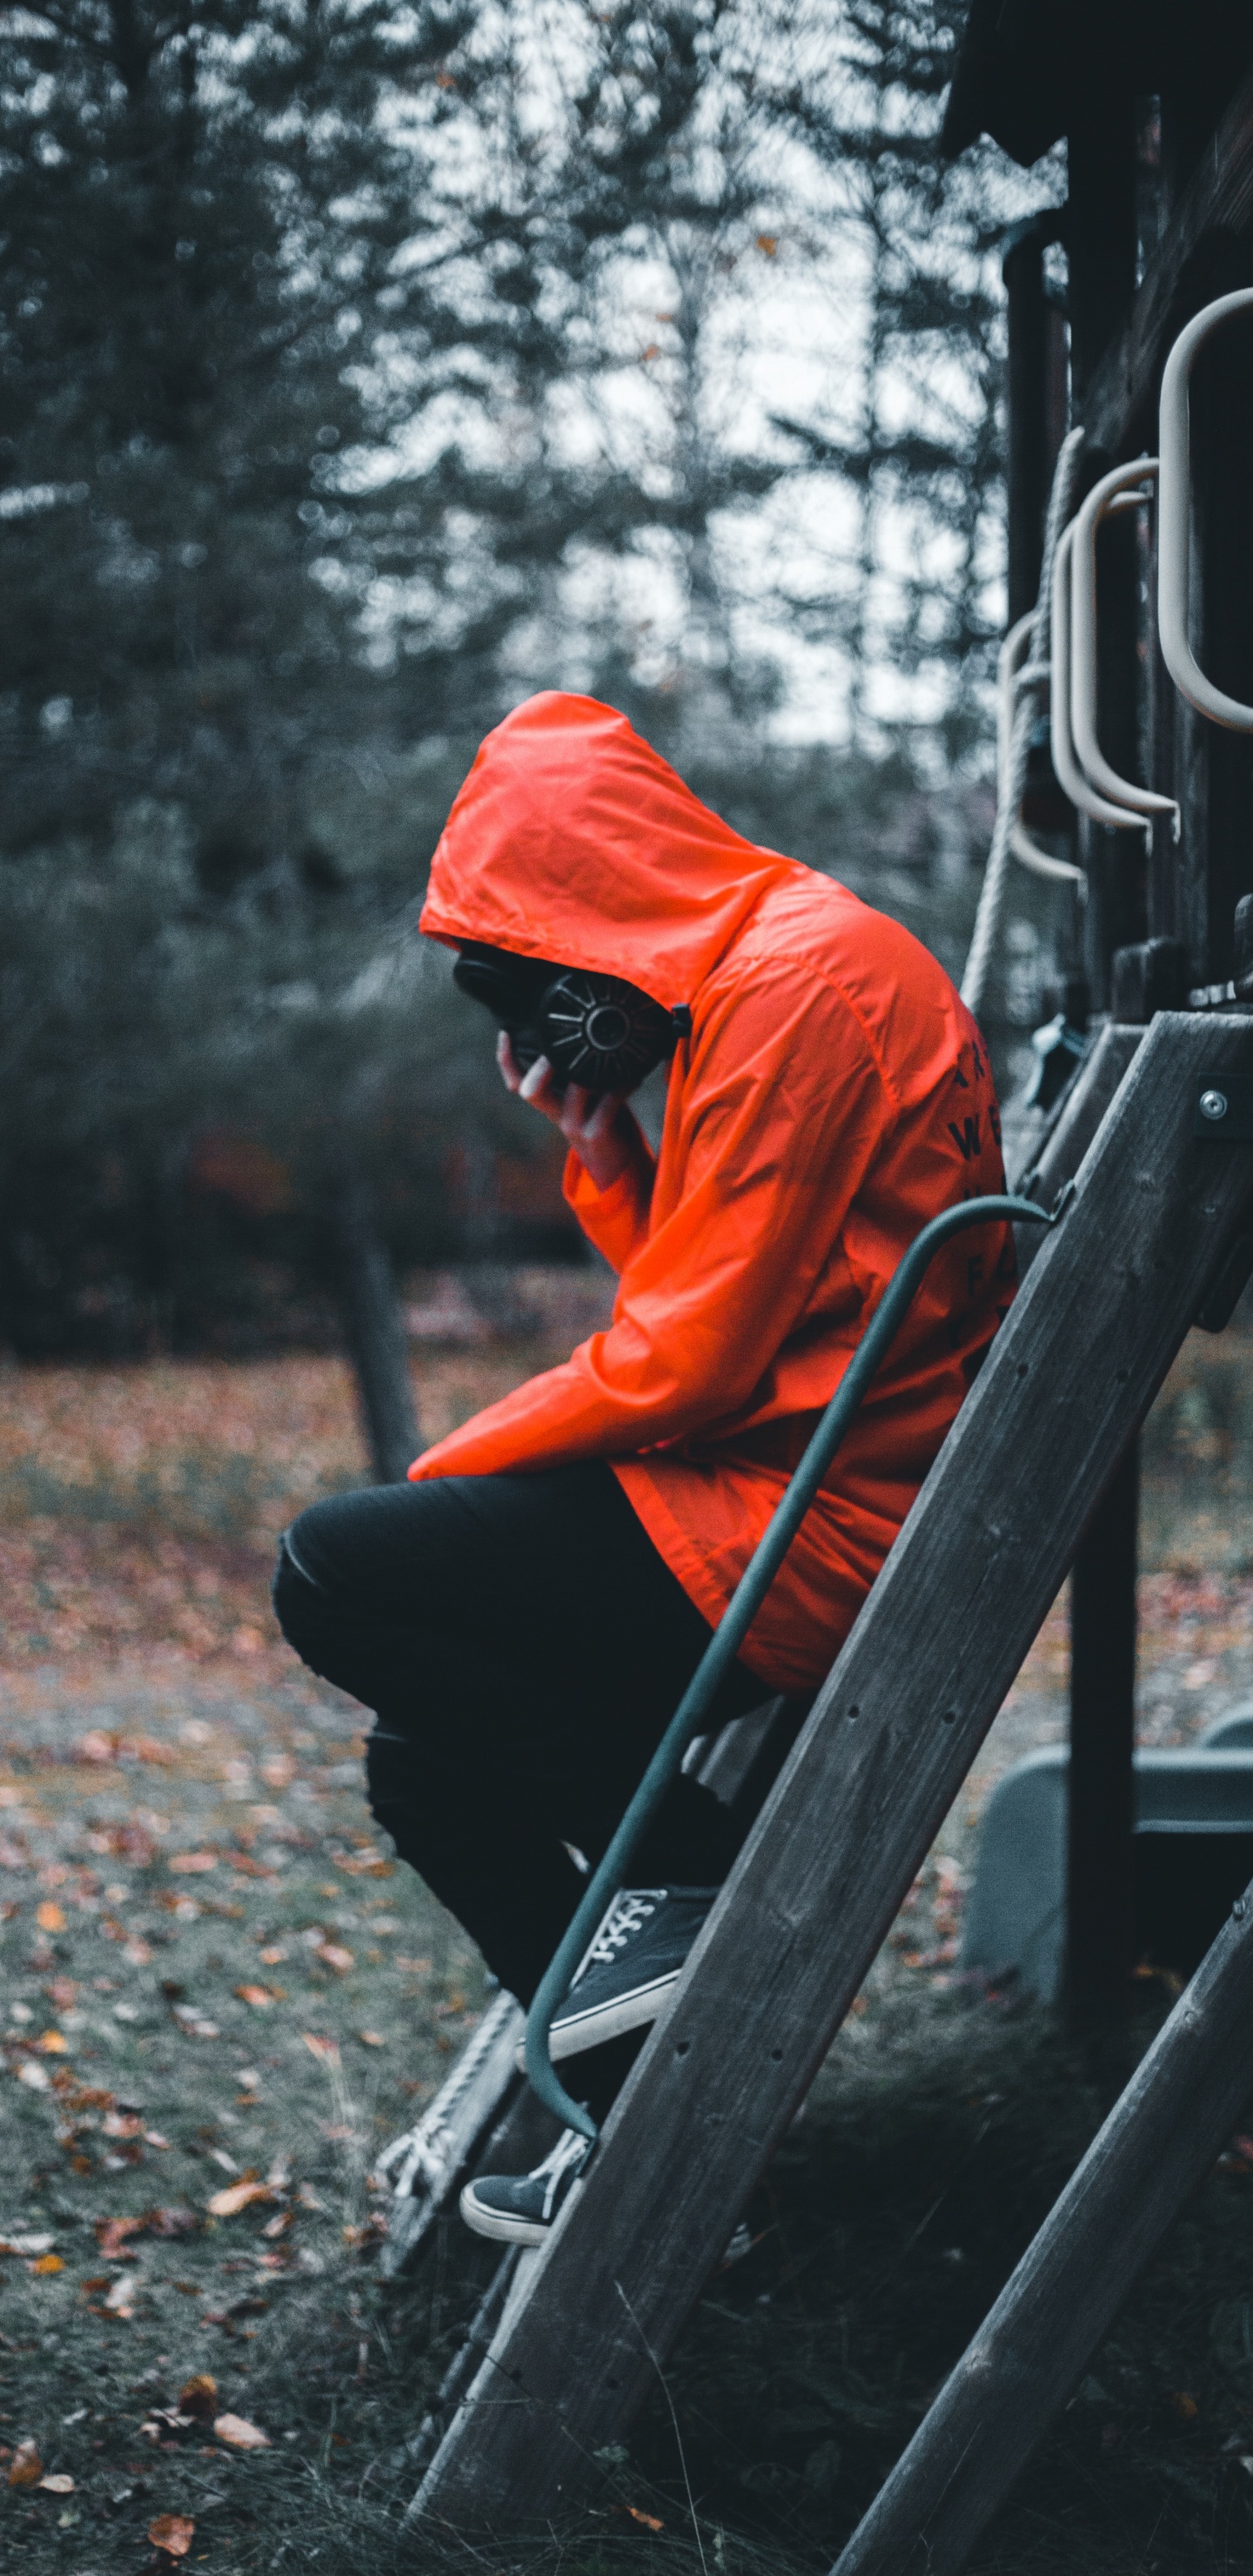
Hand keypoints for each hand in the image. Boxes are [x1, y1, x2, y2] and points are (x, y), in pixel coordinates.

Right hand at [497, 1030, 631, 1192]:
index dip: (506, 1060)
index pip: (517, 1084)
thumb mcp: (587, 1098)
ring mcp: (574, 1125)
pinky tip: (633, 1078)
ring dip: (593, 1067)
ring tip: (611, 1051)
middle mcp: (556, 1114)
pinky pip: (608, 1103)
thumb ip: (581, 1075)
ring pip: (575, 1089)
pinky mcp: (596, 1134)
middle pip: (531, 1090)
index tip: (505, 1033)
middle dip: (542, 1064)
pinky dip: (622, 1087)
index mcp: (550, 1104)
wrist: (618, 1168)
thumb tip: (589, 1039)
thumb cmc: (605, 1124)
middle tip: (558, 1044)